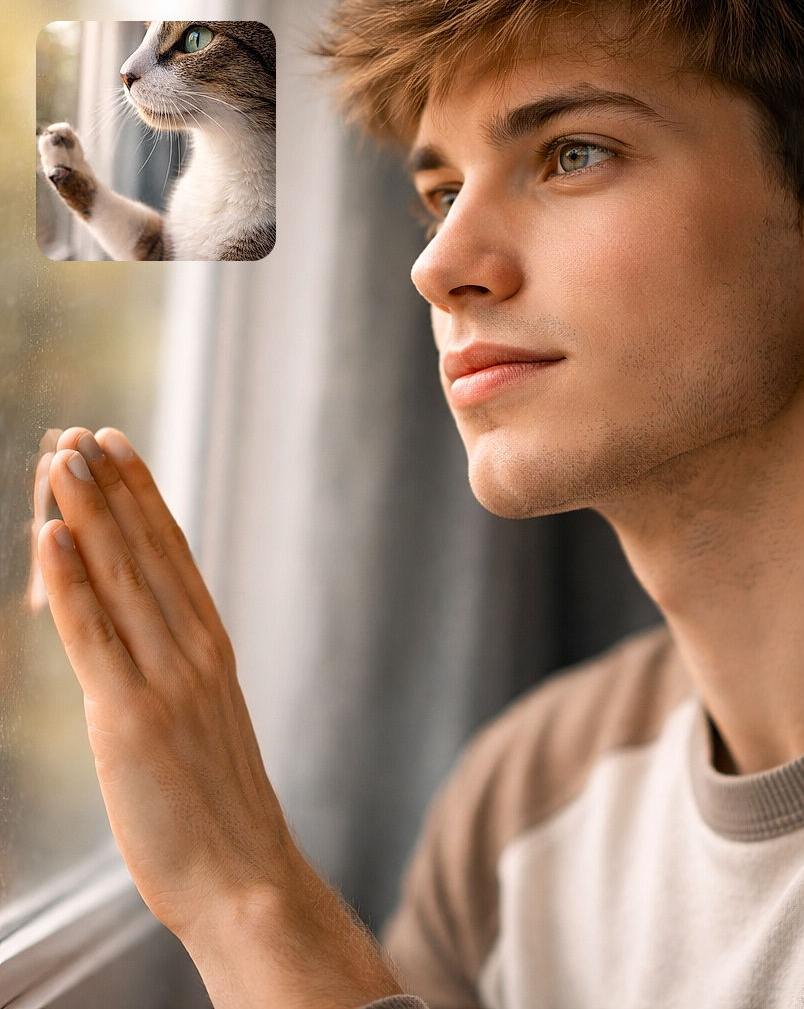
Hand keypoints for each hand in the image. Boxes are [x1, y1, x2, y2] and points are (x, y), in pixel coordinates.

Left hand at [37, 428, 401, 1007]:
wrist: (245, 877)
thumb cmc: (218, 806)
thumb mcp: (203, 723)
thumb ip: (176, 672)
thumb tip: (143, 637)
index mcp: (213, 649)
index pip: (173, 556)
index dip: (143, 498)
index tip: (119, 449)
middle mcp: (195, 652)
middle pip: (148, 554)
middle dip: (113, 489)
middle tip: (85, 431)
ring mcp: (166, 682)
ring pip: (121, 582)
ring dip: (89, 516)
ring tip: (63, 459)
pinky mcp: (130, 720)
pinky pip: (94, 638)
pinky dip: (71, 584)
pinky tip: (51, 537)